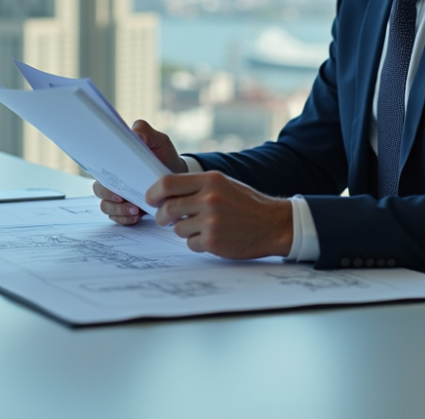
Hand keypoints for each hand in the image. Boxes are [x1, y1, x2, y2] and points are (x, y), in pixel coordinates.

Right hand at [94, 120, 186, 224]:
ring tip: (135, 210)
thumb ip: (144, 131)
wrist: (177, 175)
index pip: (99, 169)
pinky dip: (125, 220)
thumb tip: (136, 135)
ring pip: (106, 207)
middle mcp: (113, 179)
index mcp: (115, 162)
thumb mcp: (158, 139)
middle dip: (109, 197)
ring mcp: (119, 196)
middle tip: (124, 200)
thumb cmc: (163, 155)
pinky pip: (118, 219)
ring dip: (118, 211)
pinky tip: (138, 216)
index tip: (115, 185)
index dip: (102, 177)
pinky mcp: (127, 210)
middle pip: (99, 190)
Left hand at [146, 171, 292, 259]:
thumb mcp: (223, 184)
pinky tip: (212, 237)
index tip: (151, 200)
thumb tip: (165, 193)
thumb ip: (197, 186)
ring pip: (177, 229)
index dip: (154, 193)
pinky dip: (196, 242)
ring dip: (183, 230)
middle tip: (164, 220)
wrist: (273, 224)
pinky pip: (190, 243)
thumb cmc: (246, 204)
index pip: (167, 183)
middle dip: (161, 216)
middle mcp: (209, 199)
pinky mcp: (213, 241)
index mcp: (210, 180)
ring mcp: (211, 221)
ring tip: (201, 227)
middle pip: (167, 208)